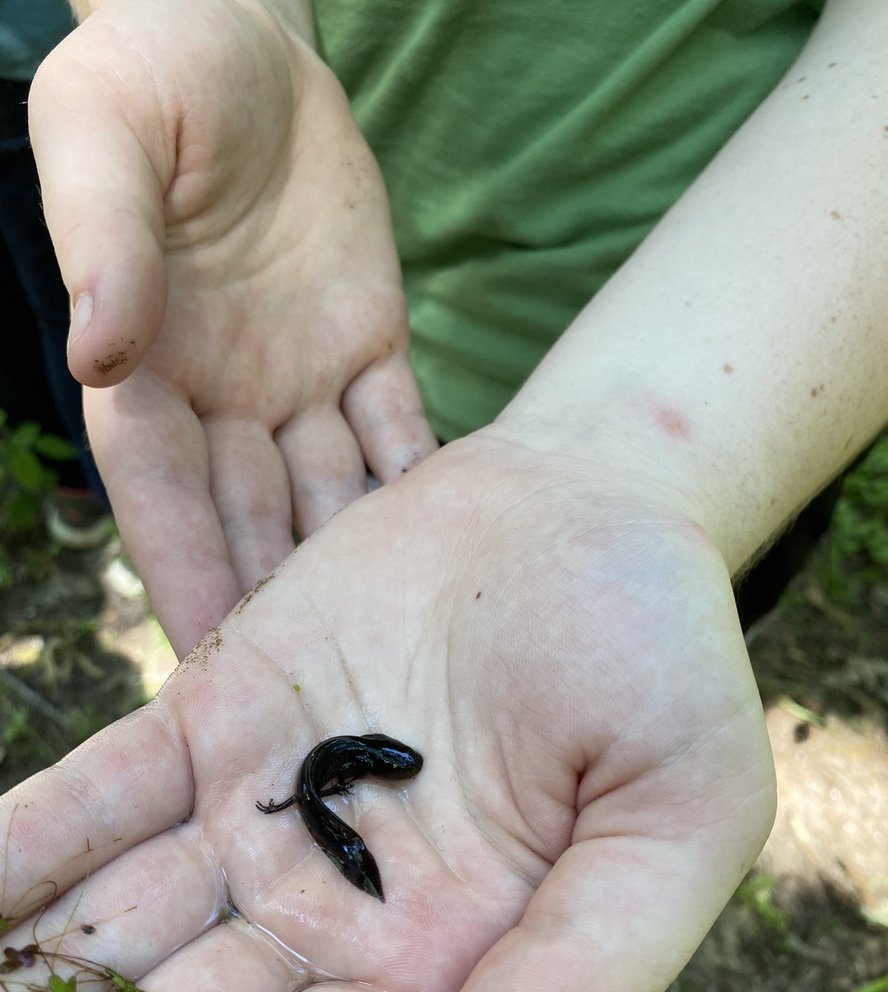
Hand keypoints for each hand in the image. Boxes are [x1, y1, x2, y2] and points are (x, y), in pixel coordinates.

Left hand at [0, 434, 772, 991]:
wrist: (586, 507)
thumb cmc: (663, 657)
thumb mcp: (678, 814)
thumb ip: (585, 972)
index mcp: (447, 965)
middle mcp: (333, 916)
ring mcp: (261, 818)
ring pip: (109, 943)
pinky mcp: (215, 718)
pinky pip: (90, 800)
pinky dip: (11, 855)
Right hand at [28, 0, 436, 655]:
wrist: (243, 35)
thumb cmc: (151, 70)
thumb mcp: (103, 133)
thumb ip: (104, 239)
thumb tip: (96, 347)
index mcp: (141, 365)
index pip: (160, 492)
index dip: (186, 573)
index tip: (214, 661)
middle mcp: (218, 396)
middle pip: (250, 518)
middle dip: (282, 604)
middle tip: (324, 692)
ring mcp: (297, 380)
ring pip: (328, 494)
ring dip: (358, 567)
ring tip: (402, 643)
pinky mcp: (365, 347)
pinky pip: (396, 429)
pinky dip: (418, 485)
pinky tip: (452, 543)